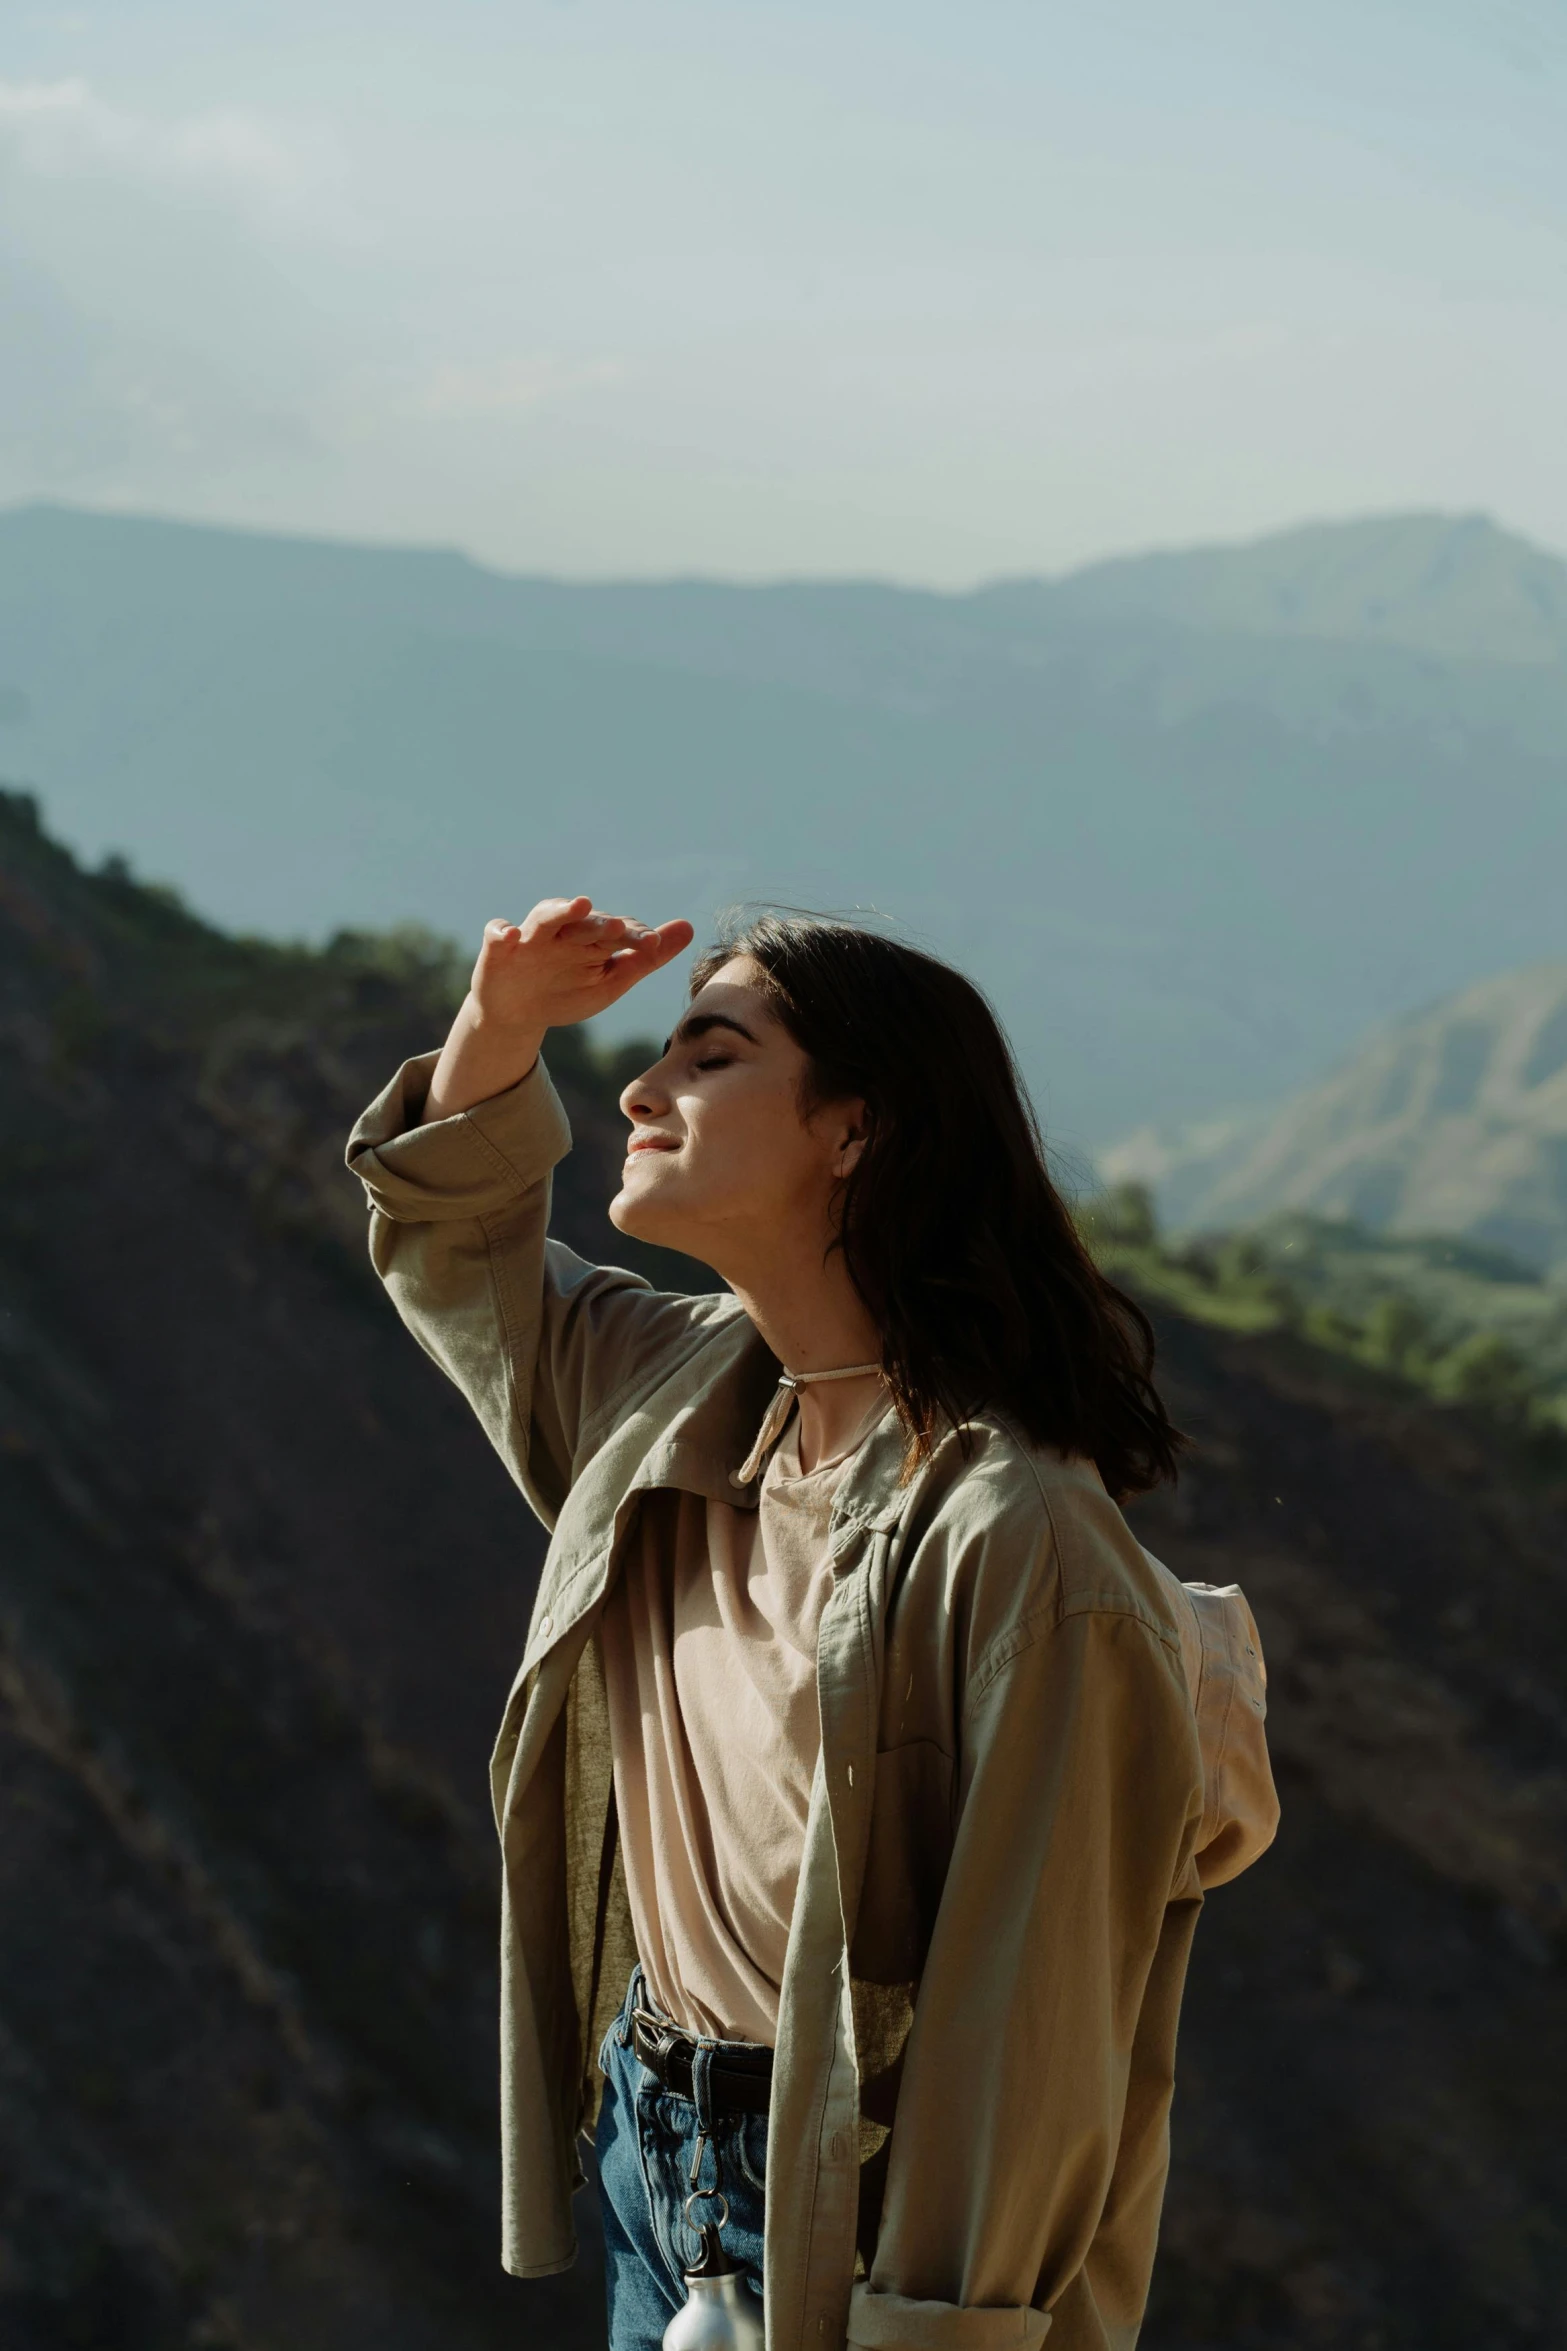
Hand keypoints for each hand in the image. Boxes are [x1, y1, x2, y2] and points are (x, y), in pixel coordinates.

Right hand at [422, 896, 692, 1120]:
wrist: (518, 1014)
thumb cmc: (567, 992)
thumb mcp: (610, 981)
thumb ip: (646, 957)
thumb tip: (688, 927)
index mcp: (592, 937)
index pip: (618, 931)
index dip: (635, 938)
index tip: (654, 945)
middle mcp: (564, 931)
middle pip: (585, 921)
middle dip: (602, 924)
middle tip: (620, 928)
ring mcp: (531, 937)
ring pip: (546, 917)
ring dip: (563, 910)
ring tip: (580, 905)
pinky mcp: (499, 948)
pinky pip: (497, 933)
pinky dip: (501, 931)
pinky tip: (511, 935)